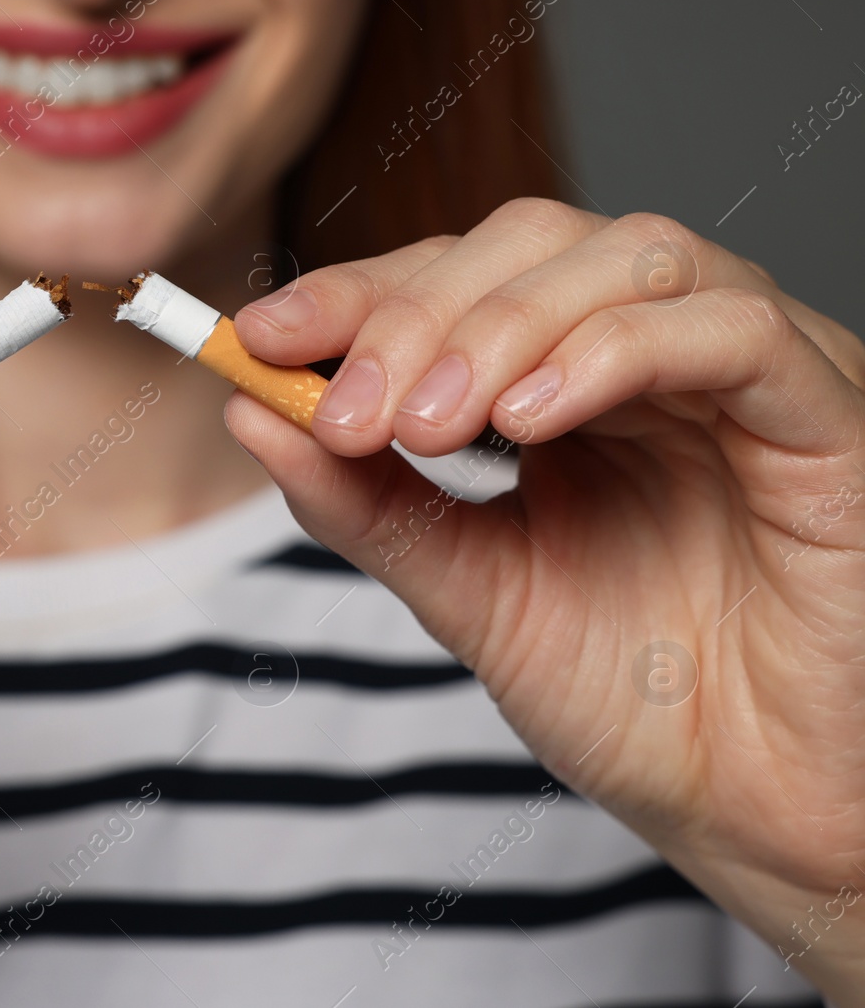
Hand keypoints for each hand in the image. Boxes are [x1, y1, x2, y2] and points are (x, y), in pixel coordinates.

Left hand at [227, 198, 864, 1003]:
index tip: (257, 337)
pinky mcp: (825, 412)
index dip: (355, 295)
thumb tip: (251, 417)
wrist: (758, 814)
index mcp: (569, 388)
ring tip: (428, 424)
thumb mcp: (470, 592)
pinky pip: (730, 332)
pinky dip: (617, 351)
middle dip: (415, 314)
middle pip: (531, 244)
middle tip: (345, 408)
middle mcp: (654, 359)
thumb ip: (368, 504)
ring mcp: (743, 375)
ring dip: (504, 325)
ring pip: (629, 259)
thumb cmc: (635, 704)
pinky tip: (532, 415)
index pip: (455, 282)